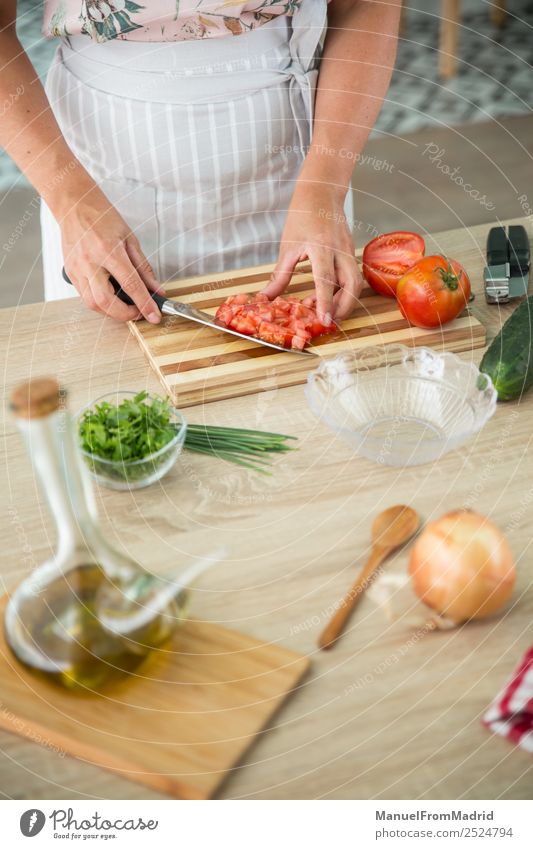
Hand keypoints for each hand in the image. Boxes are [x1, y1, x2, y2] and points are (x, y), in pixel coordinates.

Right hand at [60, 185, 163, 322]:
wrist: (75, 205)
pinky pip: (85, 296)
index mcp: (109, 251)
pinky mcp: (70, 273)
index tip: (155, 316)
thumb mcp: (130, 239)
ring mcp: (77, 269)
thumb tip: (156, 289)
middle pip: (106, 302)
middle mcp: (90, 262)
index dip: (145, 304)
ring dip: (112, 311)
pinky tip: (111, 296)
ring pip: (93, 303)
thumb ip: (144, 268)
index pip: (131, 285)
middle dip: (125, 314)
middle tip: (139, 312)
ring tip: (125, 305)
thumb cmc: (103, 218)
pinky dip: (101, 302)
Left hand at [262, 183, 362, 322]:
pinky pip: (351, 277)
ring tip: (324, 311)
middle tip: (328, 322)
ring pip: (355, 284)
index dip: (325, 302)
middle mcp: (339, 249)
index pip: (326, 279)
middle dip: (344, 308)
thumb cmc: (301, 216)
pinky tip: (325, 297)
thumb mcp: (287, 247)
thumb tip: (267, 298)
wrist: (321, 191)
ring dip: (344, 301)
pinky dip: (341, 291)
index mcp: (321, 246)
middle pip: (352, 285)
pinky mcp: (351, 253)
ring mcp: (348, 250)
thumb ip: (279, 276)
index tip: (324, 321)